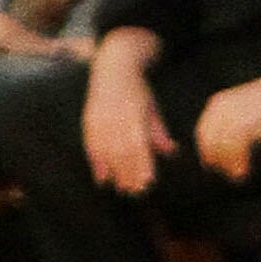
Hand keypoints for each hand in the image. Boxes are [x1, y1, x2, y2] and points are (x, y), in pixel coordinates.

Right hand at [83, 75, 166, 194]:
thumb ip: (159, 132)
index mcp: (135, 114)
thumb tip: (171, 152)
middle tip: (136, 191)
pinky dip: (96, 164)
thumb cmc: (138, 91)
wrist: (113, 70)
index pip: (138, 144)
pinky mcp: (89, 121)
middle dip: (128, 173)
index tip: (147, 181)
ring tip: (121, 188)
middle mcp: (116, 117)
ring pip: (106, 151)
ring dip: (113, 172)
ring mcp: (100, 119)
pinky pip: (91, 146)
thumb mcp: (153, 108)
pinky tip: (102, 178)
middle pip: (122, 151)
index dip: (142, 164)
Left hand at [192, 76, 260, 182]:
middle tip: (230, 174)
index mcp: (217, 105)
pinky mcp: (243, 125)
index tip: (217, 166)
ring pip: (219, 148)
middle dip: (217, 161)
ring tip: (239, 175)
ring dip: (228, 165)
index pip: (203, 133)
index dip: (209, 152)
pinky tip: (244, 170)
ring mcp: (230, 117)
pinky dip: (237, 162)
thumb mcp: (244, 108)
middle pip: (208, 143)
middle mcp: (220, 110)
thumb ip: (232, 123)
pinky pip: (233, 149)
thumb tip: (227, 149)